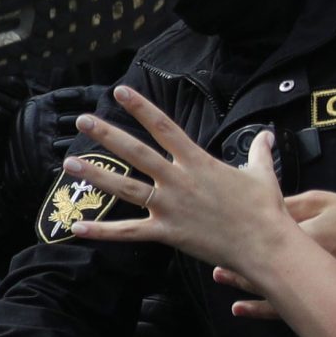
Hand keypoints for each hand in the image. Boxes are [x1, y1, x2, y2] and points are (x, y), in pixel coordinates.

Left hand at [63, 88, 297, 287]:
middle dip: (107, 134)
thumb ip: (258, 152)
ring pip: (125, 187)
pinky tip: (78, 226)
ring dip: (96, 175)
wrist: (264, 245)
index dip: (140, 107)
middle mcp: (178, 180)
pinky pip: (129, 231)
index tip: (120, 91)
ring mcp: (170, 206)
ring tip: (68, 163)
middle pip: (135, 151)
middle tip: (83, 120)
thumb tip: (267, 135)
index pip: (164, 126)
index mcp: (198, 161)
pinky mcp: (167, 232)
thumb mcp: (262, 174)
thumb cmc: (264, 210)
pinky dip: (102, 231)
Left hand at [216, 195, 335, 319]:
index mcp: (307, 235)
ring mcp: (314, 284)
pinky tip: (242, 308)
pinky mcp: (321, 296)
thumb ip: (289, 205)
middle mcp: (307, 264)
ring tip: (220, 279)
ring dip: (243, 286)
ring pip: (269, 289)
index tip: (218, 233)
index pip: (263, 235)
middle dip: (235, 264)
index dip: (239, 235)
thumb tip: (258, 206)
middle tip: (213, 260)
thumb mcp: (324, 201)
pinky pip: (286, 308)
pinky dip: (261, 309)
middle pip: (261, 265)